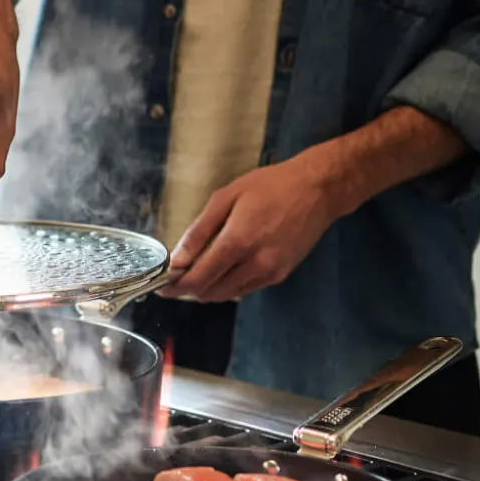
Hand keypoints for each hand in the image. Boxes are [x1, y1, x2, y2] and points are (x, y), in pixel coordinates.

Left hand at [160, 153, 341, 302]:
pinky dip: (228, 285)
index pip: (198, 278)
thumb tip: (177, 259)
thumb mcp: (226, 198)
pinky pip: (245, 288)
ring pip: (227, 294)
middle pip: (210, 291)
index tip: (161, 286)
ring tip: (194, 274)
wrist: (319, 190)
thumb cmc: (270, 186)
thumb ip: (199, 231)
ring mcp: (270, 272)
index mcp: (238, 242)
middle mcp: (255, 263)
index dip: (175, 286)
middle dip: (188, 289)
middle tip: (173, 280)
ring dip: (207, 289)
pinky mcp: (280, 275)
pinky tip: (221, 270)